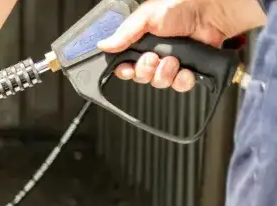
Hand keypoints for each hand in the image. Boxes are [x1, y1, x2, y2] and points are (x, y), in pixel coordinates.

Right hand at [97, 0, 266, 91]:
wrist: (213, 10)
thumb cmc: (182, 5)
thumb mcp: (146, 16)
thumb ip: (124, 34)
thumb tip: (103, 46)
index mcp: (143, 41)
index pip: (126, 63)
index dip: (125, 70)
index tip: (127, 69)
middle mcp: (157, 52)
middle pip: (141, 76)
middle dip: (146, 70)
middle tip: (153, 59)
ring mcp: (174, 61)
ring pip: (160, 82)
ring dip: (164, 74)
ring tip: (173, 61)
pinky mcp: (191, 68)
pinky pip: (180, 85)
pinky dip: (182, 81)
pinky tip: (184, 70)